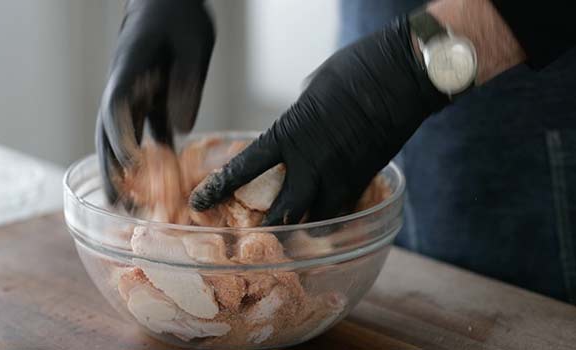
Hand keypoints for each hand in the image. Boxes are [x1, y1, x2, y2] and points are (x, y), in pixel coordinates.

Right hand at [97, 0, 214, 203]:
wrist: (168, 1)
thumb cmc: (179, 13)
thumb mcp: (193, 43)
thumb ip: (187, 83)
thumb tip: (182, 130)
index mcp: (129, 70)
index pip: (116, 108)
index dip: (120, 138)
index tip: (130, 165)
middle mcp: (124, 89)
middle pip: (109, 134)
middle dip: (111, 169)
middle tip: (116, 204)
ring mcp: (134, 98)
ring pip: (122, 141)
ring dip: (123, 174)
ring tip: (128, 208)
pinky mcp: (149, 103)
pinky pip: (145, 135)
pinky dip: (147, 161)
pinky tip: (156, 187)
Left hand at [190, 16, 447, 224]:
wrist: (401, 74)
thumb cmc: (354, 71)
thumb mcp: (311, 92)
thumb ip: (297, 121)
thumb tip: (293, 136)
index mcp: (288, 133)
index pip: (244, 167)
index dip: (220, 188)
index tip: (200, 203)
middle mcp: (310, 162)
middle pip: (280, 211)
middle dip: (265, 230)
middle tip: (254, 242)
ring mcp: (339, 175)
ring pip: (314, 220)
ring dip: (301, 231)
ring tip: (290, 243)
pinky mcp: (364, 180)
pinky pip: (341, 210)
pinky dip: (330, 219)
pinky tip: (324, 221)